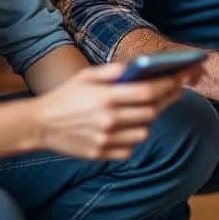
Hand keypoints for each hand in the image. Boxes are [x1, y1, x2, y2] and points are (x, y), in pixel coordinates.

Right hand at [33, 63, 186, 159]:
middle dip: (165, 100)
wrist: (39, 124)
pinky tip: (128, 127)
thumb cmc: (66, 96)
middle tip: (173, 91)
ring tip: (147, 109)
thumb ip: (114, 71)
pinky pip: (129, 148)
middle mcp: (108, 120)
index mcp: (105, 97)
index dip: (168, 85)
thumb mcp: (86, 76)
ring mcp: (105, 139)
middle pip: (151, 112)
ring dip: (148, 120)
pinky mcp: (100, 153)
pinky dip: (132, 138)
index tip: (179, 78)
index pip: (148, 92)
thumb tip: (142, 65)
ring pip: (144, 132)